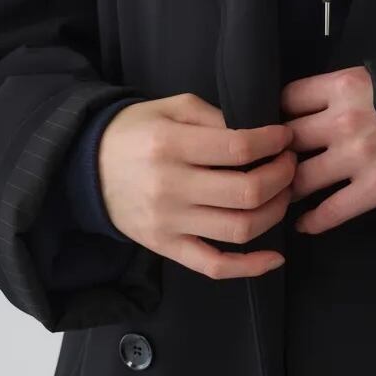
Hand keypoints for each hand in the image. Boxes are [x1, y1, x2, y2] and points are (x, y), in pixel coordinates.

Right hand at [98, 92, 295, 278]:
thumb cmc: (135, 131)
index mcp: (170, 145)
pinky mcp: (166, 248)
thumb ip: (215, 117)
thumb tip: (260, 136)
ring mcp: (168, 223)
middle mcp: (170, 187)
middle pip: (247, 191)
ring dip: (276, 212)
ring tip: (282, 194)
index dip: (274, 143)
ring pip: (240, 229)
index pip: (240, 147)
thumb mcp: (171, 107)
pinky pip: (214, 266)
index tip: (285, 138)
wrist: (85, 167)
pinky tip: (275, 257)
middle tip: (290, 164)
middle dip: (283, 177)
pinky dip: (250, 267)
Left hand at [280, 64, 375, 234]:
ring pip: (300, 179)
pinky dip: (312, 221)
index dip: (277, 113)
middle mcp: (343, 121)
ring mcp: (358, 158)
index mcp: (344, 86)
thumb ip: (345, 90)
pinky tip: (303, 225)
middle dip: (276, 154)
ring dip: (288, 190)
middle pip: (287, 140)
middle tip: (269, 165)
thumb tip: (311, 106)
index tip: (275, 125)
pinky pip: (331, 211)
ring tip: (281, 197)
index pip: (287, 98)